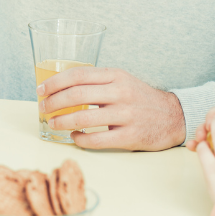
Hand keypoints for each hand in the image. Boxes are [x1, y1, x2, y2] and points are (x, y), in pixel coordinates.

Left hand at [38, 67, 185, 150]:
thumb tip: (61, 87)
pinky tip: (74, 137)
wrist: (173, 116)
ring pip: (84, 117)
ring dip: (62, 121)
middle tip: (42, 108)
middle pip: (77, 94)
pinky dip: (80, 138)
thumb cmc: (140, 98)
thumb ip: (97, 81)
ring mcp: (126, 115)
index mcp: (116, 76)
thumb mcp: (122, 80)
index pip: (78, 75)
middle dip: (54, 102)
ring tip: (53, 123)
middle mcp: (120, 93)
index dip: (55, 82)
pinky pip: (97, 140)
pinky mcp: (129, 136)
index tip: (41, 90)